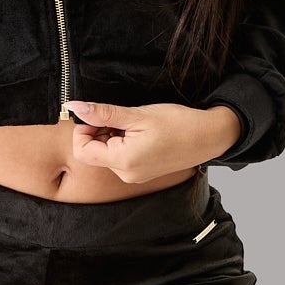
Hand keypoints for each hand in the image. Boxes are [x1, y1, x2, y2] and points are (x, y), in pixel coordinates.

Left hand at [62, 100, 242, 179]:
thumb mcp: (137, 115)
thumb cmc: (178, 124)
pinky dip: (123, 143)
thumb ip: (103, 113)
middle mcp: (126, 174)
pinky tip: (142, 134)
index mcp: (123, 161)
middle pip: (94, 152)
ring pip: (107, 154)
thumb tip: (75, 107)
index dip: (84, 130)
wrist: (209, 136)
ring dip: (113, 136)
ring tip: (136, 126)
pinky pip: (121, 158)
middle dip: (100, 132)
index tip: (100, 115)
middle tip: (123, 118)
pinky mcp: (142, 172)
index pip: (82, 150)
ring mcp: (134, 176)